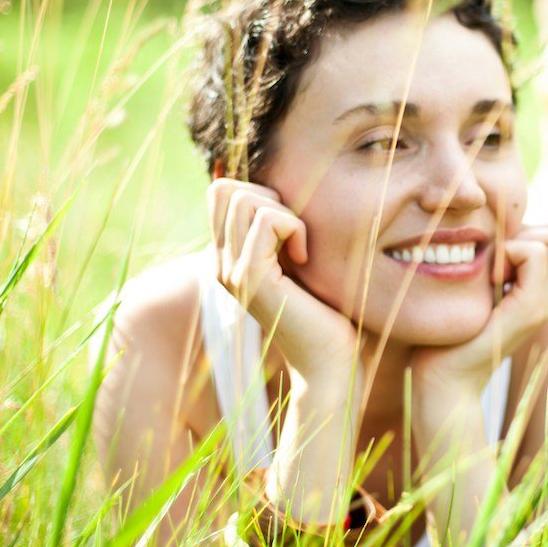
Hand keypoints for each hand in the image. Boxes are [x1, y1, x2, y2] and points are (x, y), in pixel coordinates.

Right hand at [208, 178, 358, 380]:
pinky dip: (296, 228)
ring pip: (243, 198)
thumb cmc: (327, 310)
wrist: (330, 361)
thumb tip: (276, 185)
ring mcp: (228, 271)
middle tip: (295, 235)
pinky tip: (305, 260)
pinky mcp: (250, 279)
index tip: (289, 230)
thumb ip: (279, 228)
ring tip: (301, 249)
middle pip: (223, 189)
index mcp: (224, 256)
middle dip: (268, 197)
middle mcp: (217, 263)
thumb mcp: (296, 257)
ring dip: (285, 213)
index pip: (220, 192)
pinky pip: (267, 220)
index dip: (260, 194)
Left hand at [411, 224, 547, 397]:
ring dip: (516, 241)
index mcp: (536, 292)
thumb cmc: (445, 335)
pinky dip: (508, 252)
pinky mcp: (529, 309)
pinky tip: (487, 279)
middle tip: (492, 261)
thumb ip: (488, 266)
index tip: (491, 258)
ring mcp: (543, 304)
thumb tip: (490, 231)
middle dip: (524, 231)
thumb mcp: (472, 290)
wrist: (444, 381)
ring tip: (490, 272)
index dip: (522, 232)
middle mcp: (547, 297)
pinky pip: (534, 253)